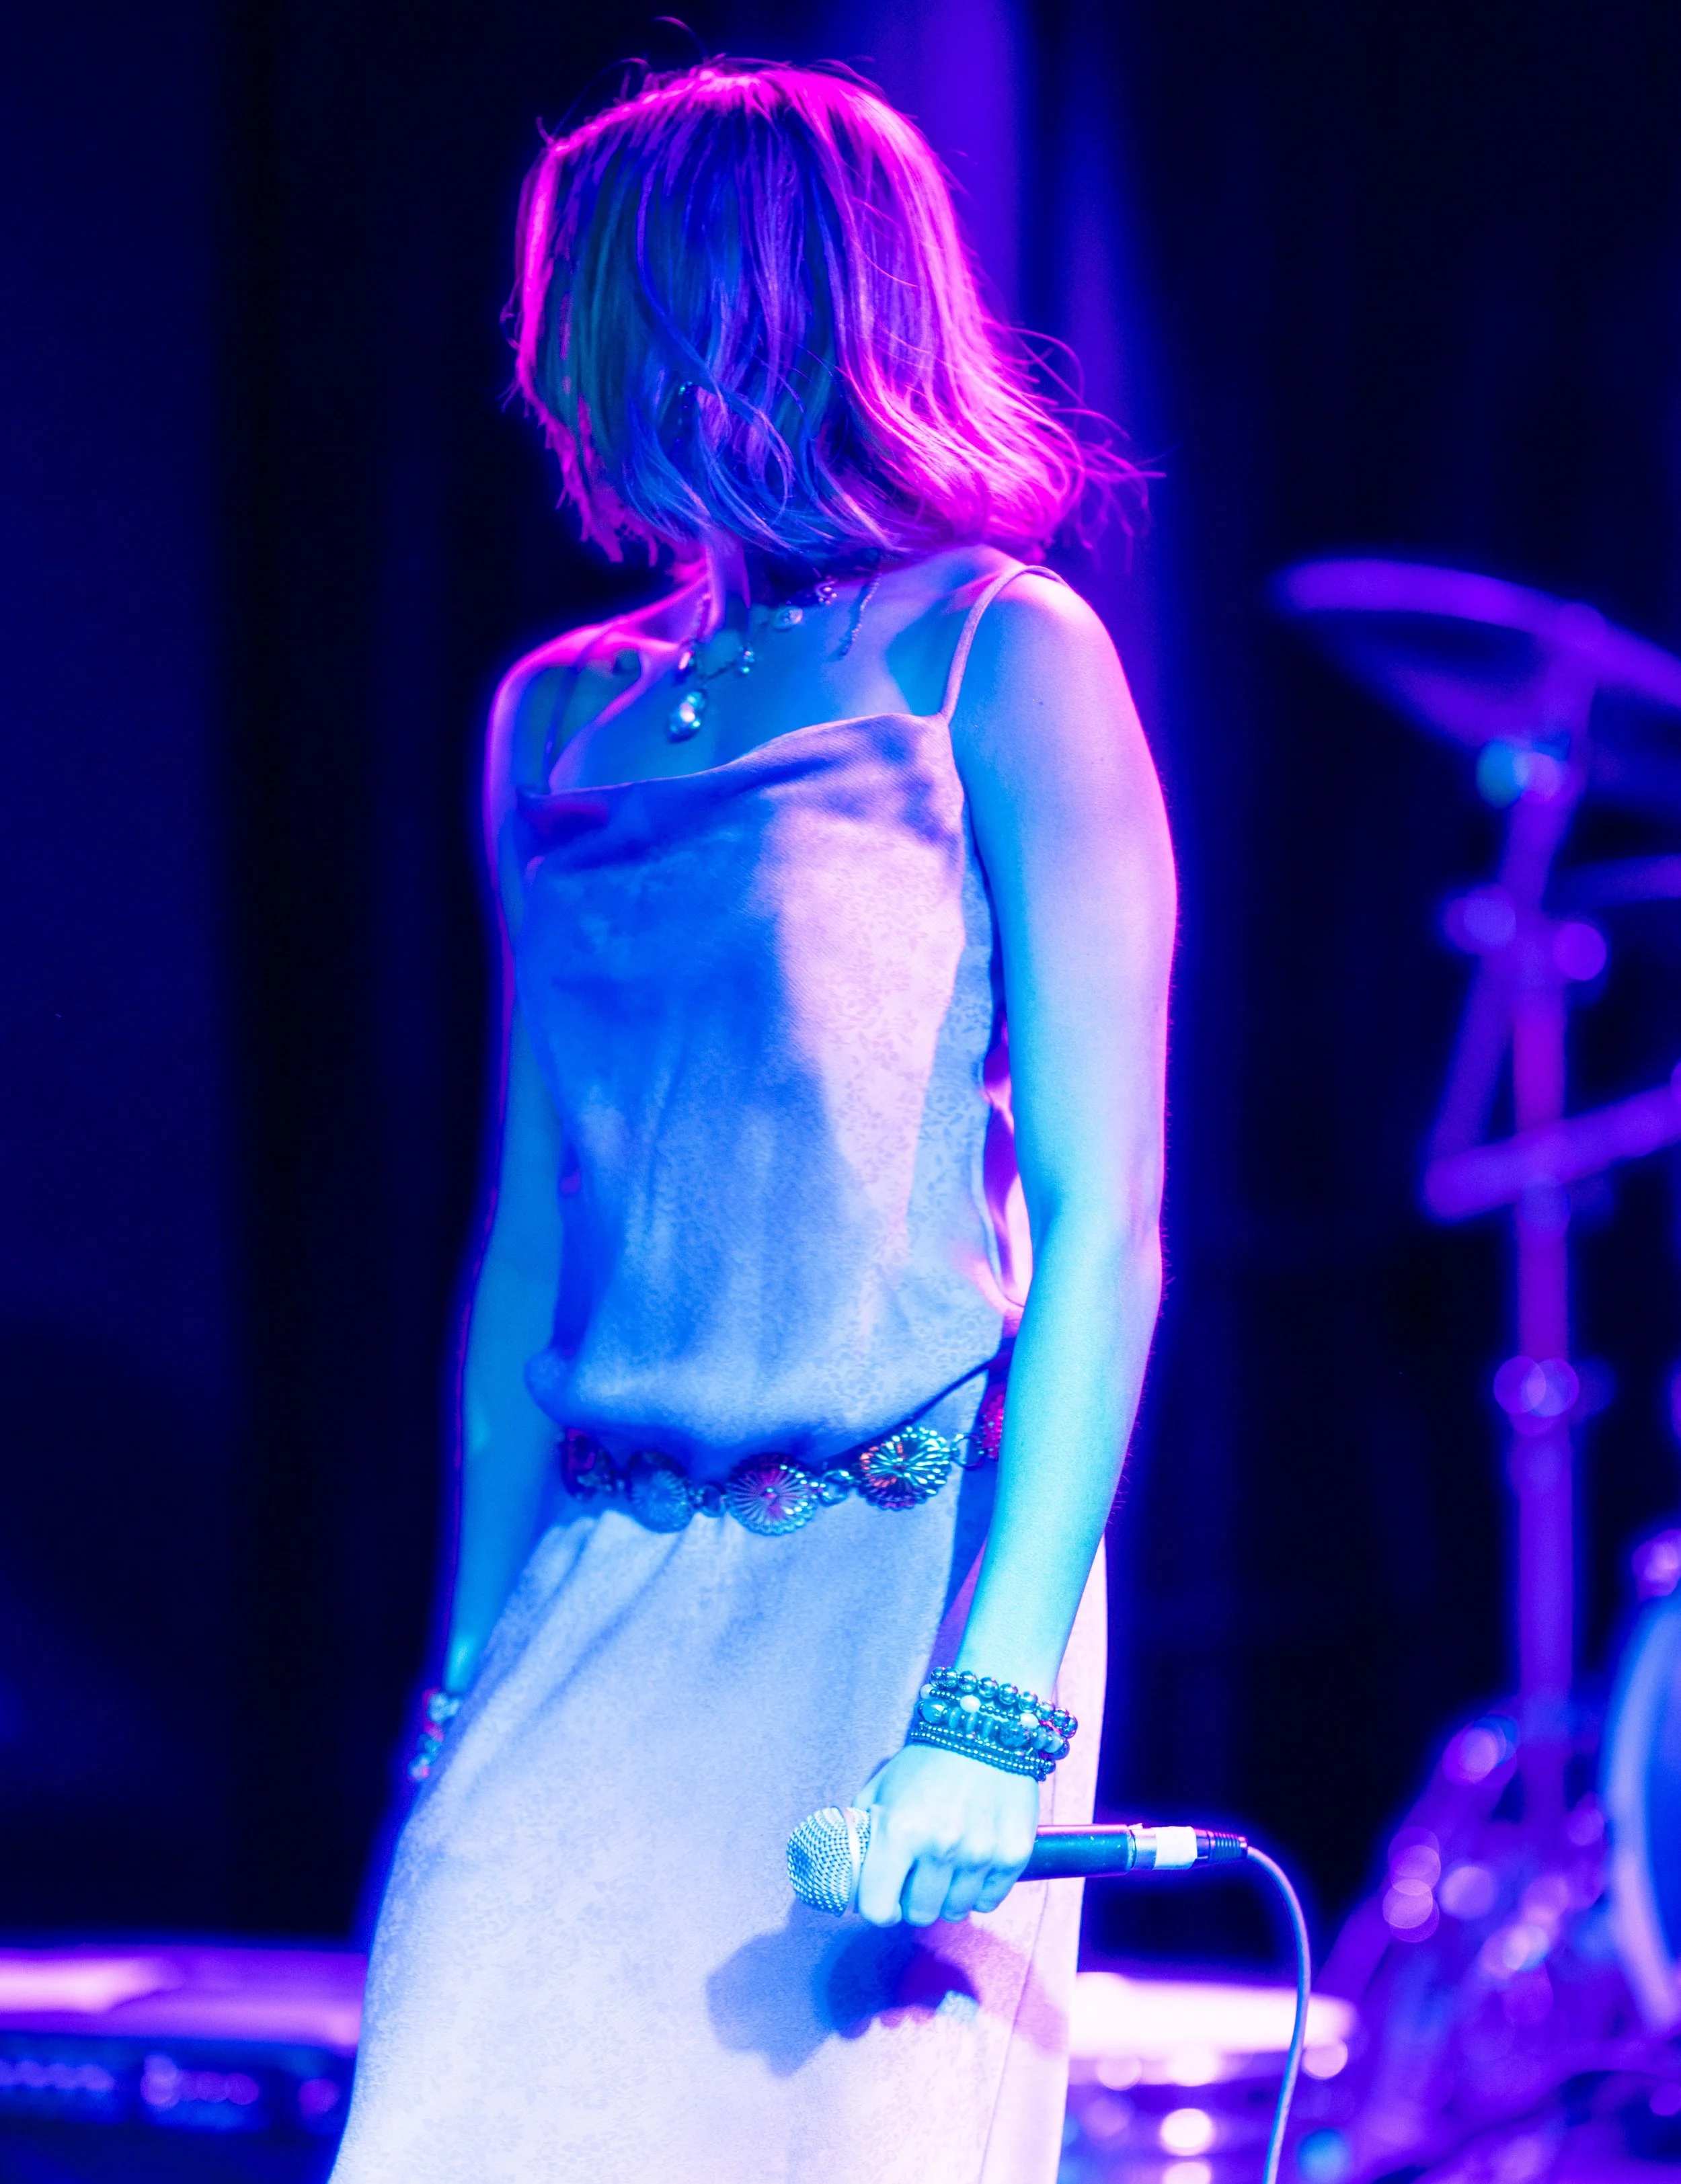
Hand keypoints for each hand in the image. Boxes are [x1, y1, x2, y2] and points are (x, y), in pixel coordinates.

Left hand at [854, 1743, 1038, 1925]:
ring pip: (956, 1911)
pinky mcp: (1013, 1855)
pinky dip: (979, 1889)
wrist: (984, 1731)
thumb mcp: (880, 1789)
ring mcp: (981, 1854)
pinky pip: (989, 1901)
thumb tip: (850, 1875)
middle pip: (920, 1914)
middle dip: (915, 1897)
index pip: (878, 1910)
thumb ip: (862, 1834)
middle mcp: (940, 1847)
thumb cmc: (925, 1763)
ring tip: (949, 1860)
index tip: (886, 1894)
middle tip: (919, 1870)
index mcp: (899, 1831)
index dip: (879, 1907)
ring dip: (948, 1894)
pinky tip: (974, 1859)